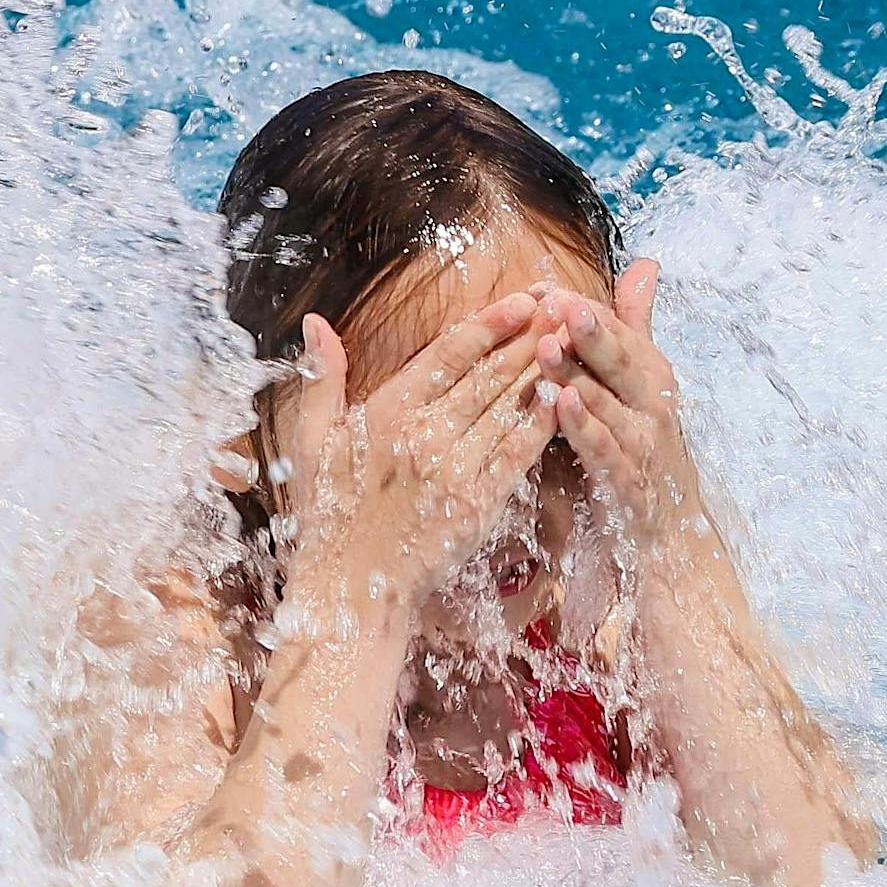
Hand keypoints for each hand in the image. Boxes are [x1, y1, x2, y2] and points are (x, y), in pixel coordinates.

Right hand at [285, 293, 556, 607]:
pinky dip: (541, 424)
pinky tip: (564, 399)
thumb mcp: (312, 441)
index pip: (448, 353)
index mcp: (386, 411)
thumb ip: (322, 377)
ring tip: (574, 339)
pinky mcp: (476, 505)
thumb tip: (316, 321)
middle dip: (529, 335)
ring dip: (544, 370)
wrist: (350, 587)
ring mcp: (452, 470)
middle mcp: (421, 435)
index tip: (522, 299)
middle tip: (564, 304)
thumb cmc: (330, 514)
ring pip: (508, 407)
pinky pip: (517, 454)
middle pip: (488, 373)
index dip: (490, 323)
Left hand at [534, 260, 702, 547]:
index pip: (616, 331)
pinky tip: (559, 405)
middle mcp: (650, 402)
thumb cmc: (644, 443)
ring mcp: (641, 441)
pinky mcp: (627, 480)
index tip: (545, 288)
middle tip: (558, 303)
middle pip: (617, 359)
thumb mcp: (639, 380)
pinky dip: (582, 427)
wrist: (669, 528)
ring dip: (575, 375)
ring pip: (605, 402)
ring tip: (546, 347)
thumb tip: (644, 264)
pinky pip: (602, 449)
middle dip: (588, 331)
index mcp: (648, 373)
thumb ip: (633, 324)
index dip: (581, 309)